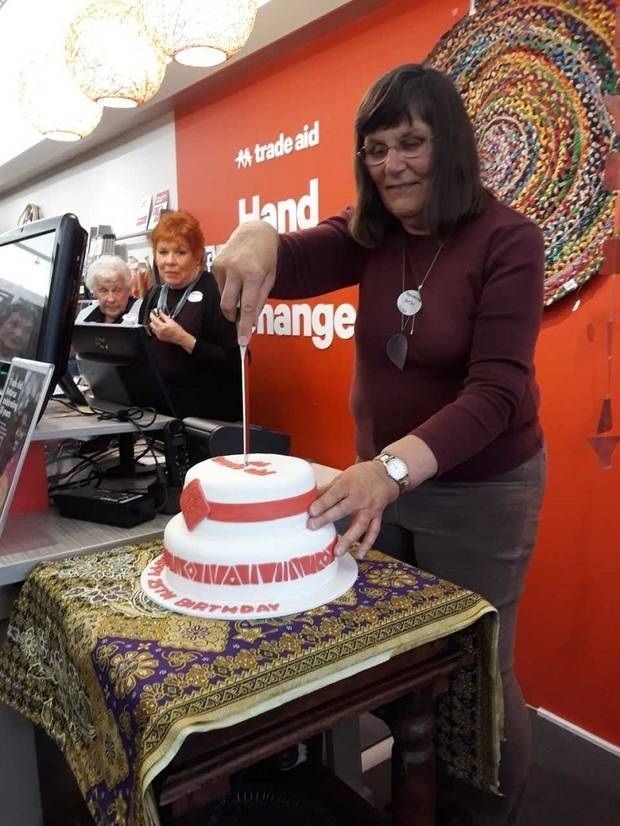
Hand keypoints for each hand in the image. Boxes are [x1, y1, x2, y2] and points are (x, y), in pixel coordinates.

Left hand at [149, 310, 188, 347]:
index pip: (153, 319)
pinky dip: (157, 329)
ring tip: (159, 323)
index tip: (152, 313)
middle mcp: (159, 331)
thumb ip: (164, 316)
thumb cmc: (177, 330)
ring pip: (152, 328)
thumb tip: (159, 312)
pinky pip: (155, 332)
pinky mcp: (160, 338)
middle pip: (151, 324)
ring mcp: (159, 335)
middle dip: (153, 320)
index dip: (152, 315)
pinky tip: (162, 328)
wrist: (180, 337)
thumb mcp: (171, 321)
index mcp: (162, 326)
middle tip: (156, 318)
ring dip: (154, 325)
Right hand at [212, 220, 278, 344]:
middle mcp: (236, 270)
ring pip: (223, 297)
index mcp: (254, 274)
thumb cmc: (266, 258)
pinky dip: (228, 288)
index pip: (247, 307)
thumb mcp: (270, 279)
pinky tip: (236, 276)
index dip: (244, 326)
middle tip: (239, 319)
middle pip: (228, 305)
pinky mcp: (215, 265)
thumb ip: (259, 301)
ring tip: (243, 285)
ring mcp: (223, 266)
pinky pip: (220, 286)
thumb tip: (249, 322)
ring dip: (232, 299)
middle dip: (232, 317)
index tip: (242, 341)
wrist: (254, 233)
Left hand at [307, 461, 399, 558]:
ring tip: (337, 552)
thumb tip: (307, 499)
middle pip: (343, 509)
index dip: (322, 503)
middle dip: (327, 518)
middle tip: (312, 527)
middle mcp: (360, 497)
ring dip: (349, 539)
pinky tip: (359, 554)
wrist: (385, 475)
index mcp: (348, 484)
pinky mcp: (377, 516)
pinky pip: (373, 531)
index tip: (311, 512)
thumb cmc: (360, 476)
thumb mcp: (343, 477)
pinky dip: (367, 543)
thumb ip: (327, 490)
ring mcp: (370, 508)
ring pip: (360, 525)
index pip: (334, 494)